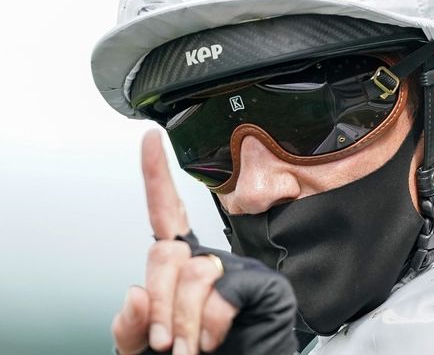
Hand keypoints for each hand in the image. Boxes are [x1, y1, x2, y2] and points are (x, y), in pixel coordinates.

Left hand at [111, 131, 296, 354]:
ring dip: (182, 324)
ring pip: (195, 275)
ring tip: (187, 350)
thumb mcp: (145, 349)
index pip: (166, 216)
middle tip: (162, 343)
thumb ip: (131, 326)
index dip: (157, 176)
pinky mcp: (263, 288)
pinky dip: (209, 325)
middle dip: (158, 304)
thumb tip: (136, 295)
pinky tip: (213, 338)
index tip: (150, 139)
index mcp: (181, 270)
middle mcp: (209, 263)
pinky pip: (224, 293)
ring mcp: (238, 272)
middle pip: (167, 253)